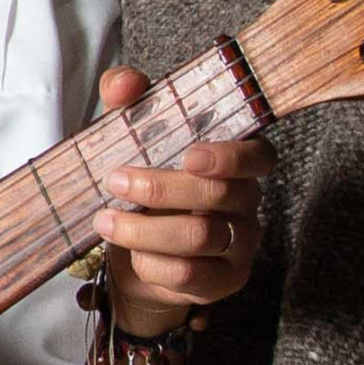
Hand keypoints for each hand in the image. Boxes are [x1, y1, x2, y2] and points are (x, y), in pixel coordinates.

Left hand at [87, 66, 271, 335]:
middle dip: (159, 189)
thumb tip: (124, 84)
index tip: (188, 157)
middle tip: (114, 182)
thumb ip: (130, 103)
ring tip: (105, 222)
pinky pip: (191, 276)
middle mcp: (247, 202)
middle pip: (218, 194)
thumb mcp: (133, 139)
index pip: (258, 156)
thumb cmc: (144, 189)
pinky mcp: (224, 280)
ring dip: (144, 230)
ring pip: (200, 237)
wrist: (136, 255)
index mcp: (235, 163)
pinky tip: (132, 255)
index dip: (230, 156)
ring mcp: (241, 244)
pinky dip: (153, 264)